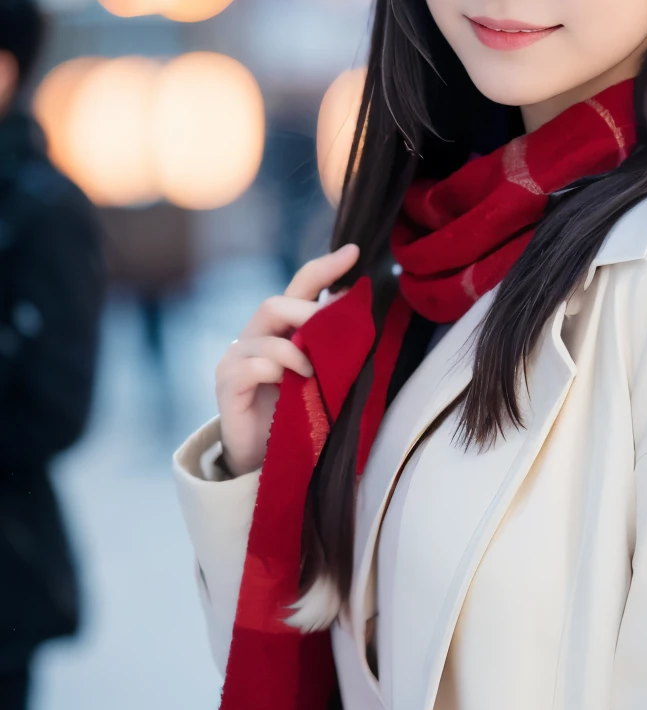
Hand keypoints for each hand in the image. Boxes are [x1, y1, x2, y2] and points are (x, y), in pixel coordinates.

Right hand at [215, 244, 359, 475]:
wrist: (263, 457)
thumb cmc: (296, 411)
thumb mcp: (321, 373)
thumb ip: (331, 343)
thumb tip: (356, 305)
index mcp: (279, 328)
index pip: (299, 286)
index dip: (324, 268)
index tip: (354, 252)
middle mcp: (254, 336)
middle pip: (275, 303)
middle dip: (309, 312)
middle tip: (334, 327)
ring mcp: (236, 359)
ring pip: (265, 336)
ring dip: (296, 350)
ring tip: (314, 372)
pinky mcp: (227, 385)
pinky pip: (251, 366)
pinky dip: (275, 369)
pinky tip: (289, 382)